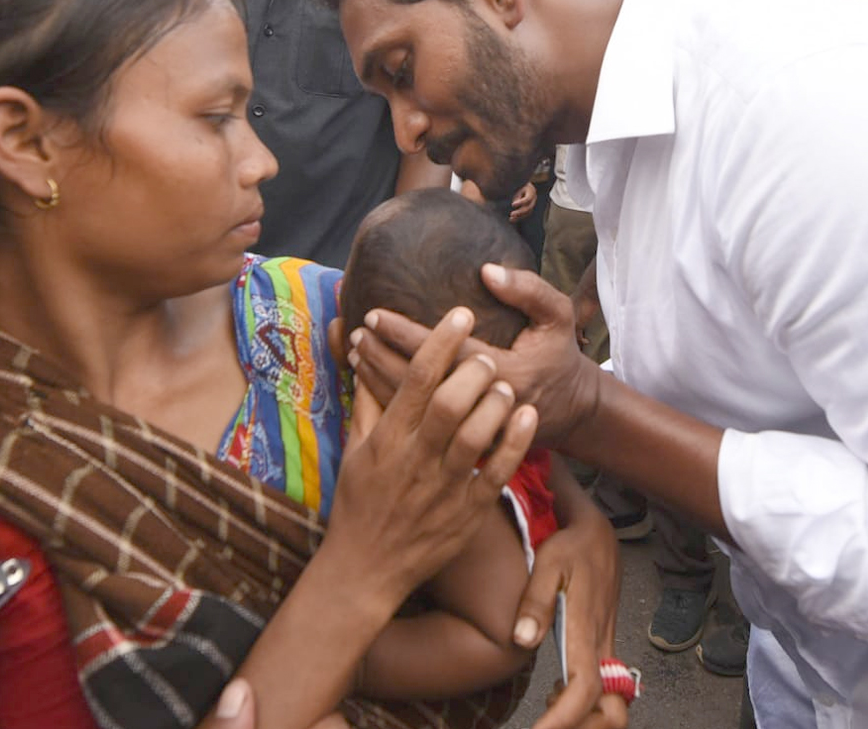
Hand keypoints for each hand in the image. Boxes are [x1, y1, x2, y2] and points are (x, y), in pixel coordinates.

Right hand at [330, 308, 537, 602]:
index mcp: (387, 438)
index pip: (416, 380)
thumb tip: (358, 353)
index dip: (440, 343)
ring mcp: (444, 485)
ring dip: (494, 402)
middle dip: (472, 370)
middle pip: (449, 403)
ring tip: (504, 384)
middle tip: (486, 354)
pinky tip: (526, 417)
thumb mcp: (355, 448)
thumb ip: (366, 399)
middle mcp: (415, 458)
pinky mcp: (468, 510)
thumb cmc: (358, 501)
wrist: (366, 567)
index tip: (459, 314)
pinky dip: (515, 443)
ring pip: (476, 435)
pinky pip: (497, 472)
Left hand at [349, 266, 601, 447]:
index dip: (404, 334)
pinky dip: (389, 402)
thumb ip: (528, 290)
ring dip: (378, 380)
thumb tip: (487, 270)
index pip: (442, 353)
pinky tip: (368, 382)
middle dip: (381, 357)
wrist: (573, 412)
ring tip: (353, 354)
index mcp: (505, 373)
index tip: (374, 315)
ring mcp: (472, 430)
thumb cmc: (558, 356)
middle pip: (419, 385)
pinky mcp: (463, 442)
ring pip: (414, 409)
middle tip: (354, 335)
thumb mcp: (558, 316)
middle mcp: (483, 406)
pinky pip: (419, 425)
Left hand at [509, 182, 537, 221]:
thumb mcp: (517, 186)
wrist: (522, 181)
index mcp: (531, 190)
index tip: (512, 205)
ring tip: (511, 219)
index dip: (520, 203)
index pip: (528, 199)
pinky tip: (512, 219)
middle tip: (511, 214)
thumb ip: (516, 195)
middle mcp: (534, 197)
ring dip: (519, 216)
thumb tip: (514, 204)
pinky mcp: (529, 206)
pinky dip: (519, 217)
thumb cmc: (518, 183)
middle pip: (528, 207)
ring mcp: (532, 202)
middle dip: (520, 212)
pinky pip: (526, 213)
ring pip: (528, 212)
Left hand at [514, 482, 625, 728]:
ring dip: (587, 722)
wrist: (597, 532)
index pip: (584, 690)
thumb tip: (522, 640)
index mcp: (587, 631)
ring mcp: (606, 648)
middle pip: (612, 712)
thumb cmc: (570, 546)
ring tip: (548, 718)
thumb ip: (535, 601)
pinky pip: (605, 689)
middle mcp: (602, 646)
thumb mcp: (548, 563)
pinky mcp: (603, 645)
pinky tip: (556, 696)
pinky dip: (585, 705)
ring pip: (613, 705)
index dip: (563, 720)